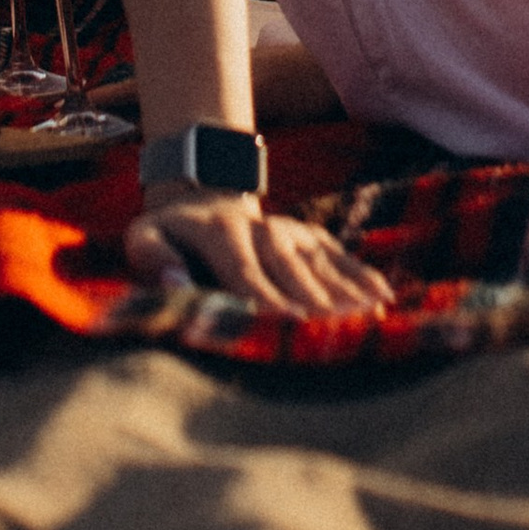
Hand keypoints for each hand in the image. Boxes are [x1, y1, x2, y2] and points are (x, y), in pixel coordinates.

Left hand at [124, 194, 390, 318]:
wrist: (200, 198)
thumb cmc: (170, 238)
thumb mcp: (145, 237)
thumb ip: (153, 257)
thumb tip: (174, 280)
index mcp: (220, 231)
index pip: (244, 269)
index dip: (265, 296)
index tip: (286, 321)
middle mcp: (261, 226)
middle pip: (289, 267)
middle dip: (312, 300)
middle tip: (337, 332)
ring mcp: (290, 229)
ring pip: (319, 263)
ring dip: (344, 292)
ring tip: (369, 320)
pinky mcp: (310, 236)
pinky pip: (339, 256)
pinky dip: (361, 276)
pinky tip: (384, 299)